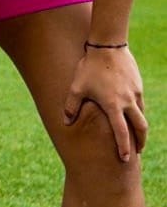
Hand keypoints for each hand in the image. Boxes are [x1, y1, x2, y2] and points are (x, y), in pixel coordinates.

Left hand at [64, 45, 147, 161]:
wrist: (108, 47)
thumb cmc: (89, 68)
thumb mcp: (76, 88)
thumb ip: (71, 106)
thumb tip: (65, 122)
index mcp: (113, 105)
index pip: (122, 132)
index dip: (124, 147)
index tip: (126, 159)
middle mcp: (128, 102)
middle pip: (140, 127)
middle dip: (140, 142)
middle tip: (137, 152)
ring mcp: (135, 93)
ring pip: (141, 115)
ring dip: (139, 127)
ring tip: (135, 135)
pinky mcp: (138, 85)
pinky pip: (140, 103)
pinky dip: (138, 112)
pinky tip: (131, 113)